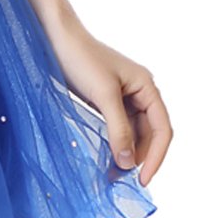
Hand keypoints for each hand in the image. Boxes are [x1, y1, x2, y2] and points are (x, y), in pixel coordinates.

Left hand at [43, 13, 172, 188]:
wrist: (54, 36)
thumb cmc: (81, 58)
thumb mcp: (103, 95)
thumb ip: (118, 129)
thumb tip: (128, 162)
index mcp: (146, 86)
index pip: (162, 129)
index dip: (156, 156)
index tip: (143, 179)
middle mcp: (139, 92)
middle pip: (148, 133)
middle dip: (138, 157)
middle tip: (123, 180)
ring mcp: (122, 96)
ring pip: (132, 132)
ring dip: (125, 152)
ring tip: (112, 173)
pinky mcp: (104, 99)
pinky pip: (116, 127)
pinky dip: (113, 142)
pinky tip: (105, 156)